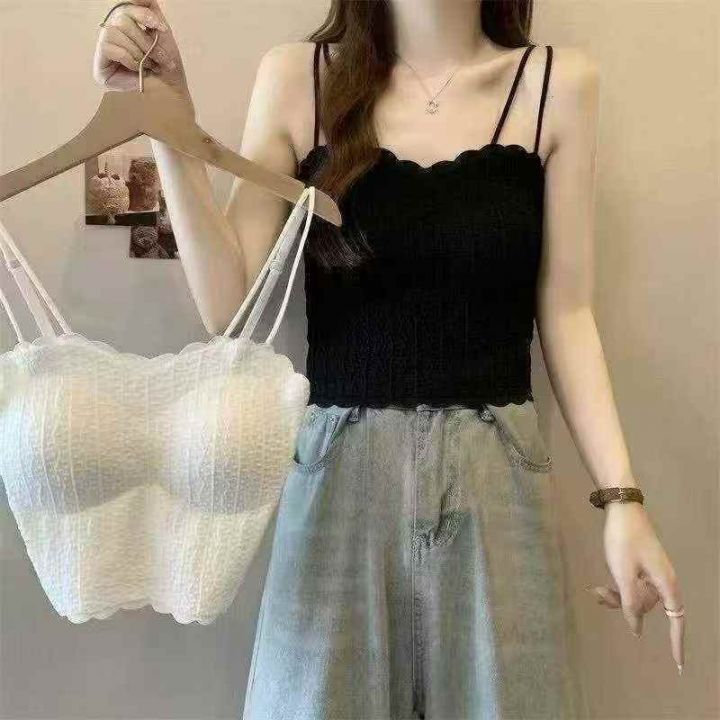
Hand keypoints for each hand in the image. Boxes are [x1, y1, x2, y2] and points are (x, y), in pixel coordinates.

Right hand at [93, 0, 191, 102]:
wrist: (168, 94)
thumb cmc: (166, 66)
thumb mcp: (162, 35)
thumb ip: (151, 13)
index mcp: (126, 24)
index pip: (127, 7)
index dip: (143, 14)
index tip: (160, 27)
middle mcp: (112, 33)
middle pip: (123, 20)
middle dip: (146, 41)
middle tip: (160, 59)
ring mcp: (104, 48)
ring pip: (117, 33)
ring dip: (139, 52)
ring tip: (150, 66)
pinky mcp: (100, 65)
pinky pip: (112, 48)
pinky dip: (129, 59)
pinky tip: (137, 69)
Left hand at [585, 501, 684, 673]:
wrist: (621, 509)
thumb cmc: (623, 540)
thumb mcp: (623, 574)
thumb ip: (630, 604)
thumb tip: (637, 629)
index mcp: (666, 583)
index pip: (677, 620)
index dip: (677, 643)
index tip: (678, 665)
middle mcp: (664, 580)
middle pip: (647, 607)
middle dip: (623, 606)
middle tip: (599, 593)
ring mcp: (653, 572)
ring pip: (636, 596)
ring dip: (616, 596)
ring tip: (596, 589)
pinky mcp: (642, 565)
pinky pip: (632, 585)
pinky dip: (618, 586)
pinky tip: (601, 584)